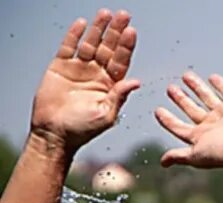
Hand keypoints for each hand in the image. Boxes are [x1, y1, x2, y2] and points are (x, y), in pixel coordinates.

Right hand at [31, 9, 139, 150]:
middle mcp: (97, 74)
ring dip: (98, 29)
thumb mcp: (106, 115)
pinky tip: (82, 24)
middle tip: (124, 16)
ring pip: (91, 44)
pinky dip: (75, 35)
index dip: (126, 46)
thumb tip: (135, 82)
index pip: (121, 61)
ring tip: (105, 14)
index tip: (132, 32)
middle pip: (108, 48)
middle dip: (116, 32)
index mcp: (111, 85)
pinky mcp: (60, 67)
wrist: (54, 134)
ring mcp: (79, 69)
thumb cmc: (82, 130)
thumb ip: (119, 97)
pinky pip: (69, 47)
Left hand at [155, 72, 222, 169]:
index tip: (158, 111)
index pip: (179, 126)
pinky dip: (220, 85)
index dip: (168, 119)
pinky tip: (212, 78)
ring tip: (185, 76)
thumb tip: (162, 163)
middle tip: (170, 89)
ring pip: (206, 97)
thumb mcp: (195, 155)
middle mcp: (211, 124)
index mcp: (200, 136)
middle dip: (181, 99)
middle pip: (191, 109)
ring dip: (196, 87)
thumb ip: (179, 156)